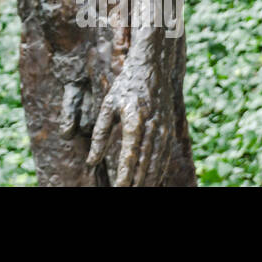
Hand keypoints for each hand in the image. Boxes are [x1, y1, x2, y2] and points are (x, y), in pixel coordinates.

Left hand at [86, 53, 174, 185]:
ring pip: (157, 162)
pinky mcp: (169, 130)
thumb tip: (91, 161)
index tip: (118, 187)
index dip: (124, 173)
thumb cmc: (126, 87)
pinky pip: (165, 156)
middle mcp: (152, 126)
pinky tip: (152, 182)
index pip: (129, 153)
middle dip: (136, 181)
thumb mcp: (108, 106)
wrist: (153, 68)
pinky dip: (158, 171)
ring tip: (138, 190)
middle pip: (145, 162)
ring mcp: (164, 129)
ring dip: (149, 180)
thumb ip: (100, 135)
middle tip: (126, 193)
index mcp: (134, 119)